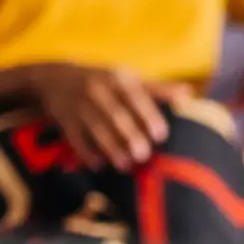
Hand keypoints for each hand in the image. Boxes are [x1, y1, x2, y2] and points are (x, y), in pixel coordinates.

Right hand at [25, 62, 181, 169]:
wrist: (53, 78)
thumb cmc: (103, 81)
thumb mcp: (127, 78)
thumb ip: (158, 88)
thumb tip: (189, 95)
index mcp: (118, 78)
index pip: (135, 96)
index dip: (148, 115)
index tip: (161, 134)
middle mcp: (98, 89)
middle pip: (115, 115)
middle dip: (130, 135)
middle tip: (144, 154)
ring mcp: (78, 105)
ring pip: (96, 128)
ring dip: (110, 148)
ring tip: (125, 164)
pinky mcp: (63, 120)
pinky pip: (75, 138)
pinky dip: (86, 152)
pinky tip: (98, 165)